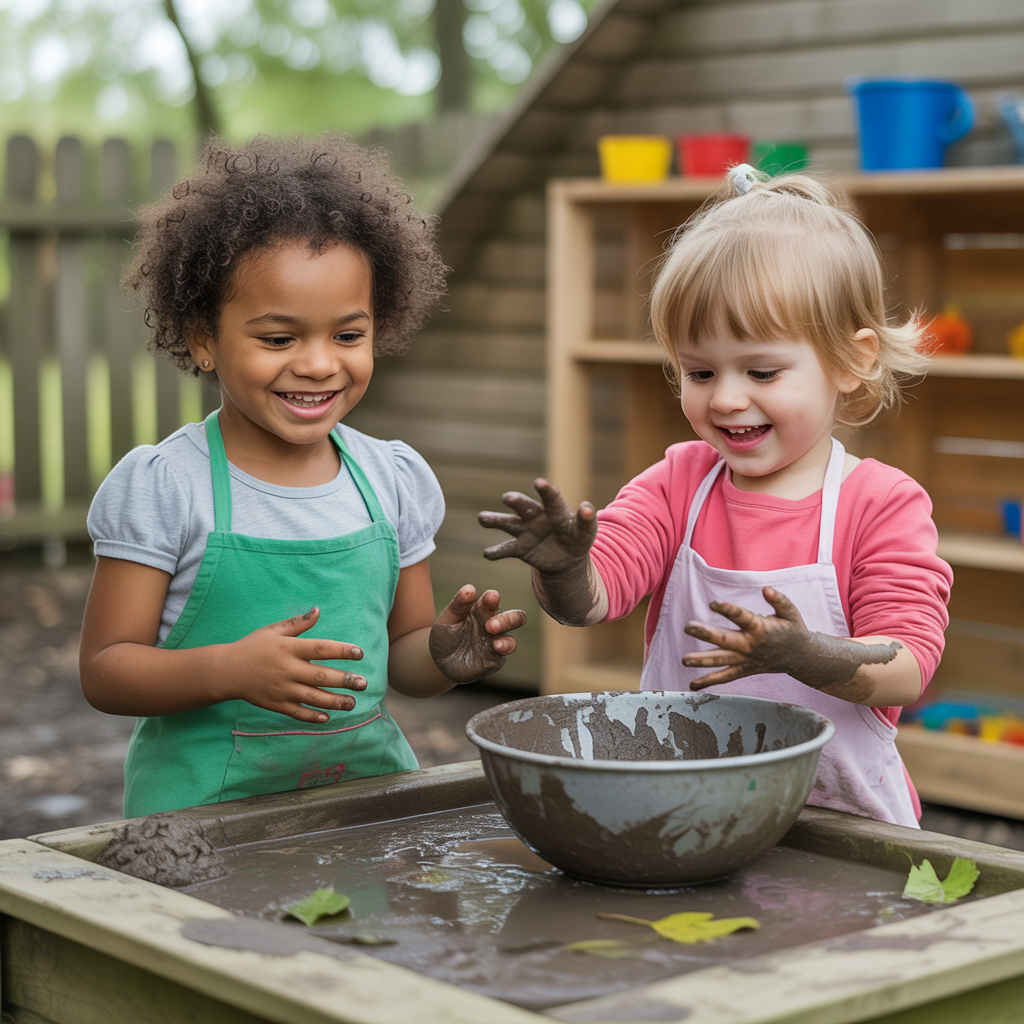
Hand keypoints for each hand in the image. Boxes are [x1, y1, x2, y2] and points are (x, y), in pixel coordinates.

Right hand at [224, 607, 366, 722]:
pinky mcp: (275, 704)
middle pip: (321, 676)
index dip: (341, 651)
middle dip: (344, 680)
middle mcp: (287, 669)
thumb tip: (318, 610)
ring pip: (313, 698)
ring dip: (334, 701)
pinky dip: (312, 716)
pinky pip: (296, 712)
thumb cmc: (252, 647)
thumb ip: (297, 623)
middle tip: (364, 683)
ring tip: (352, 703)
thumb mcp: (272, 630)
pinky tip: (327, 717)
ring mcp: (281, 689)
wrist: (225, 671)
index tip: (359, 653)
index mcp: (289, 648)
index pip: (320, 649)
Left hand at [428, 586, 526, 682]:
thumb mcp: (447, 620)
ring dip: (506, 632)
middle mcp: (493, 624)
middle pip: (513, 616)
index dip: (492, 598)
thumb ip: (458, 605)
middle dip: (508, 619)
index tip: (491, 597)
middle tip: (491, 625)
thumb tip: (470, 588)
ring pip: (513, 635)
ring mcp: (496, 640)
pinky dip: (505, 646)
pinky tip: (496, 646)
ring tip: (493, 637)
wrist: (440, 663)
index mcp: (481, 610)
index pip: (491, 601)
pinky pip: (507, 650)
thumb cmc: (445, 636)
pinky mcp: (497, 657)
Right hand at [479, 479, 596, 571]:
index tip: (539, 483)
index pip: (551, 498)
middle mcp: (536, 516)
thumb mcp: (586, 532)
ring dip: (495, 520)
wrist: (566, 556)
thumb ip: (587, 521)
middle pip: (525, 506)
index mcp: (554, 510)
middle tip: (508, 498)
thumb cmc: (577, 538)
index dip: (546, 491)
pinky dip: (496, 552)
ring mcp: (525, 531)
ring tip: (483, 518)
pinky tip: (487, 553)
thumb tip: (587, 507)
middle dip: (516, 501)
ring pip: (508, 523)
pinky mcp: (519, 548)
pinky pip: (506, 549)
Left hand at [682, 586, 900, 692]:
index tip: (714, 603)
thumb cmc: (794, 629)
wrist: (803, 658)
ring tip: (684, 659)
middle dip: (706, 633)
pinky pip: (726, 677)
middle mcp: (751, 645)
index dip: (728, 610)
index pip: (742, 617)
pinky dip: (709, 681)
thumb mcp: (790, 612)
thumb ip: (778, 600)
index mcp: (761, 628)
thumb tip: (766, 589)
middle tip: (688, 626)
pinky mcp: (745, 669)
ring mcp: (747, 660)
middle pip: (726, 640)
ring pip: (722, 661)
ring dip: (702, 660)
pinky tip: (692, 685)